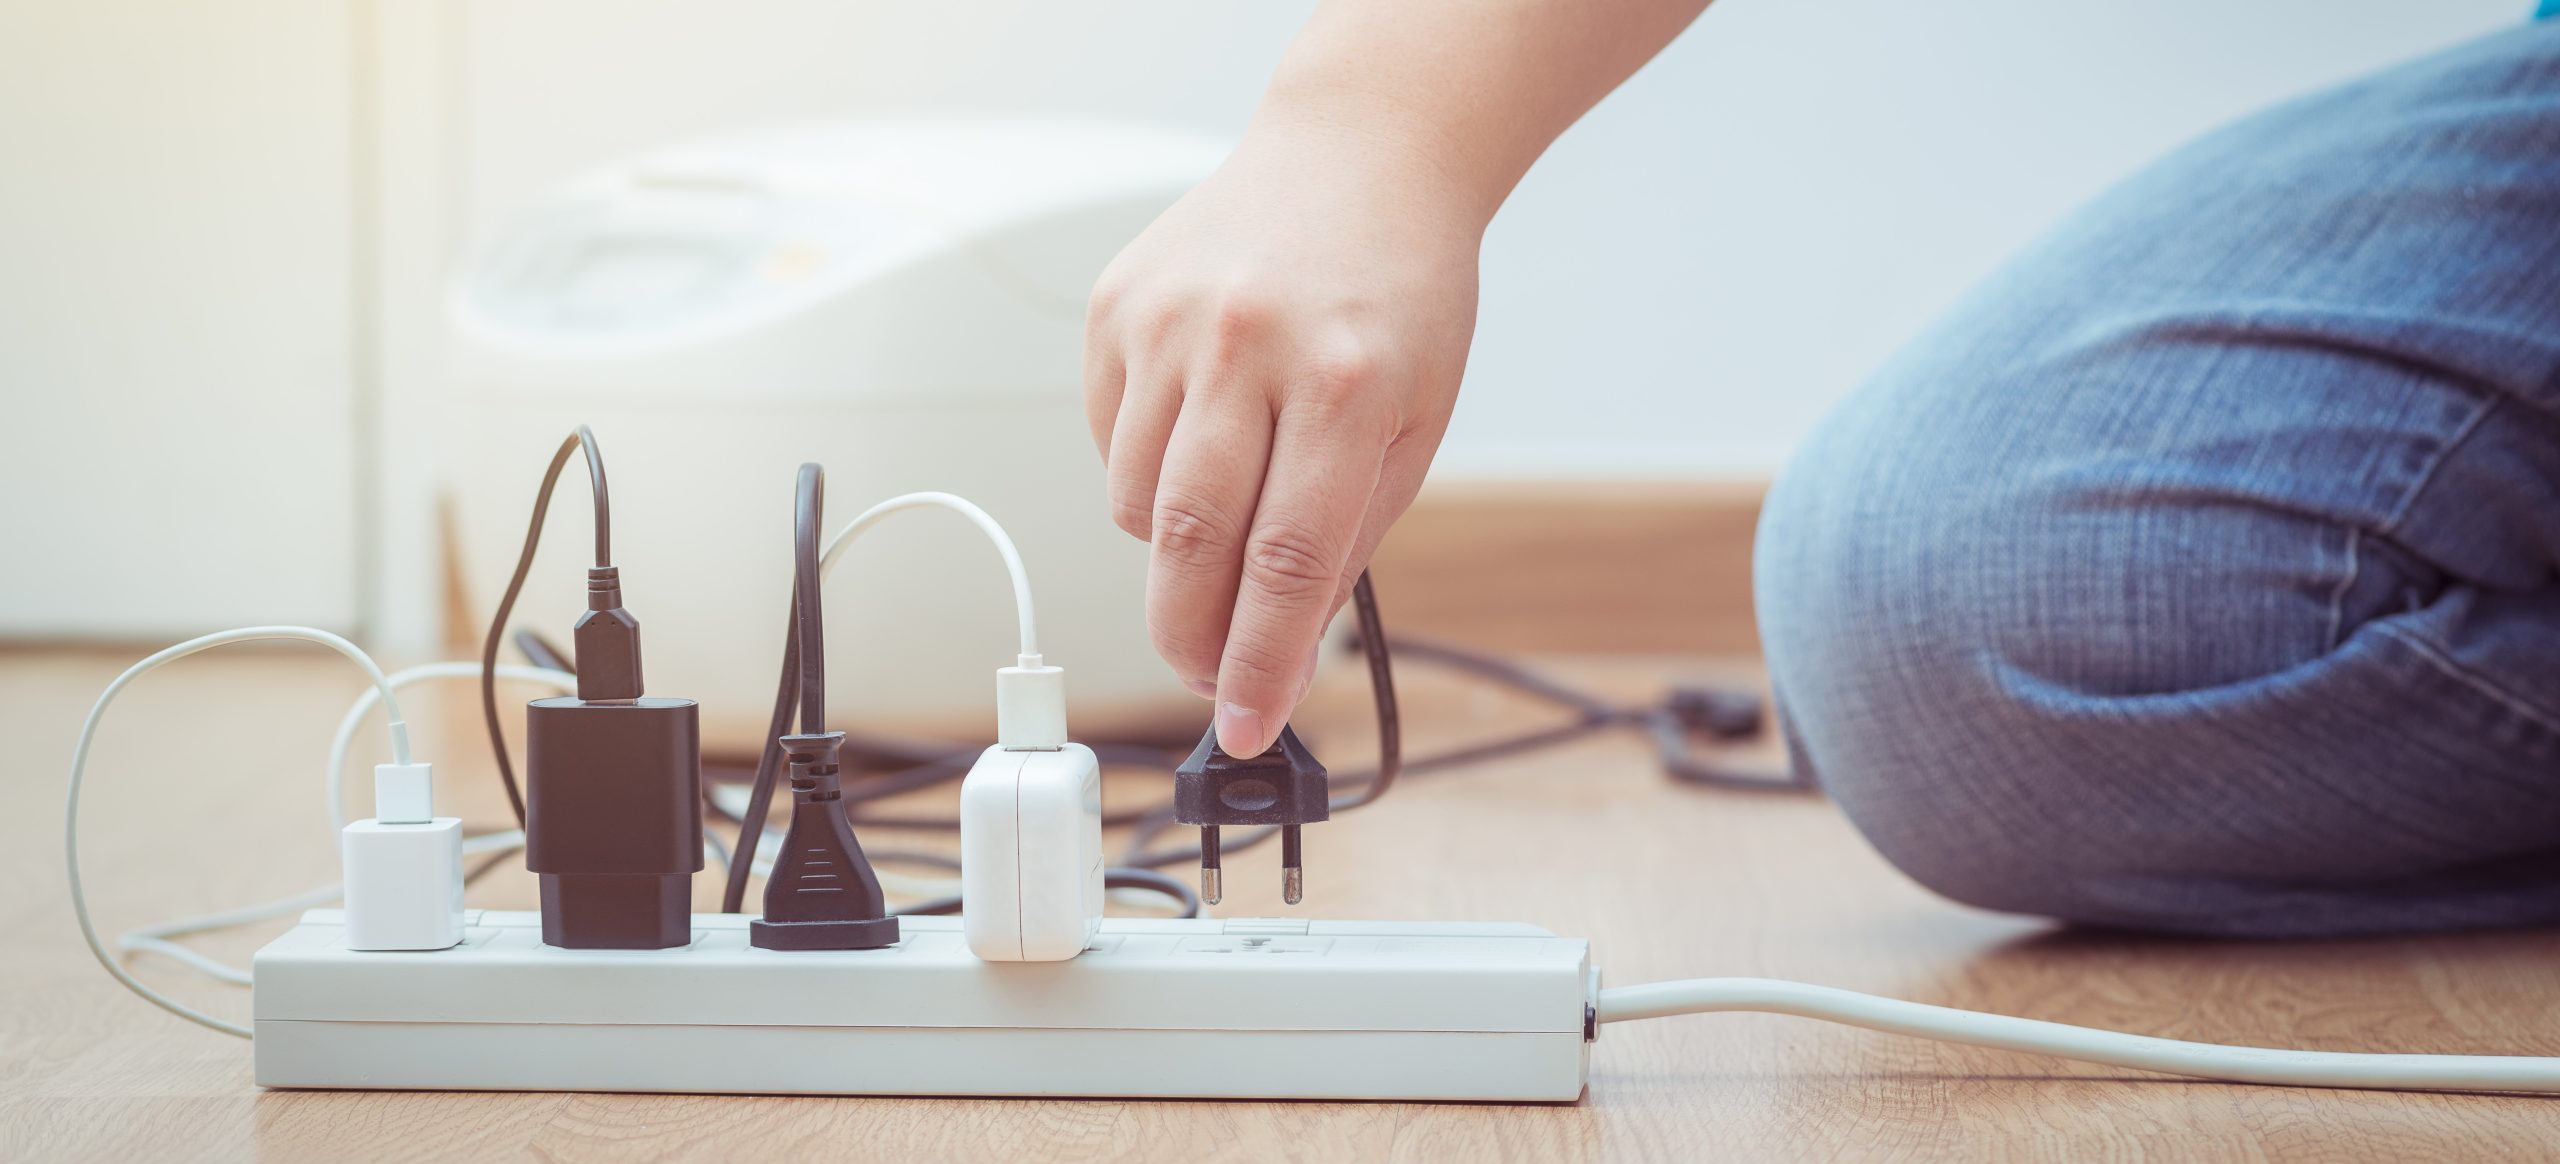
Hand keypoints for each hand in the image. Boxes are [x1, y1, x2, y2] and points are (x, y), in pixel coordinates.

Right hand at [1084, 120, 1482, 755]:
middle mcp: (1245, 346)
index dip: (1260, 664)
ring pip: (1135, 502)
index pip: (1287, 562)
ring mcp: (1168, 322)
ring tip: (1230, 508)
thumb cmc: (1399, 296)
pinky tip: (1202, 425)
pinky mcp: (1118, 308)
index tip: (1247, 729)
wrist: (1359, 155)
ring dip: (1174, 545)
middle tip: (1206, 679)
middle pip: (1188, 542)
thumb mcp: (1415, 421)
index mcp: (1342, 382)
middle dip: (1190, 638)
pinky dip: (1148, 465)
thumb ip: (1346, 535)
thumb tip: (1273, 646)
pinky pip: (1109, 439)